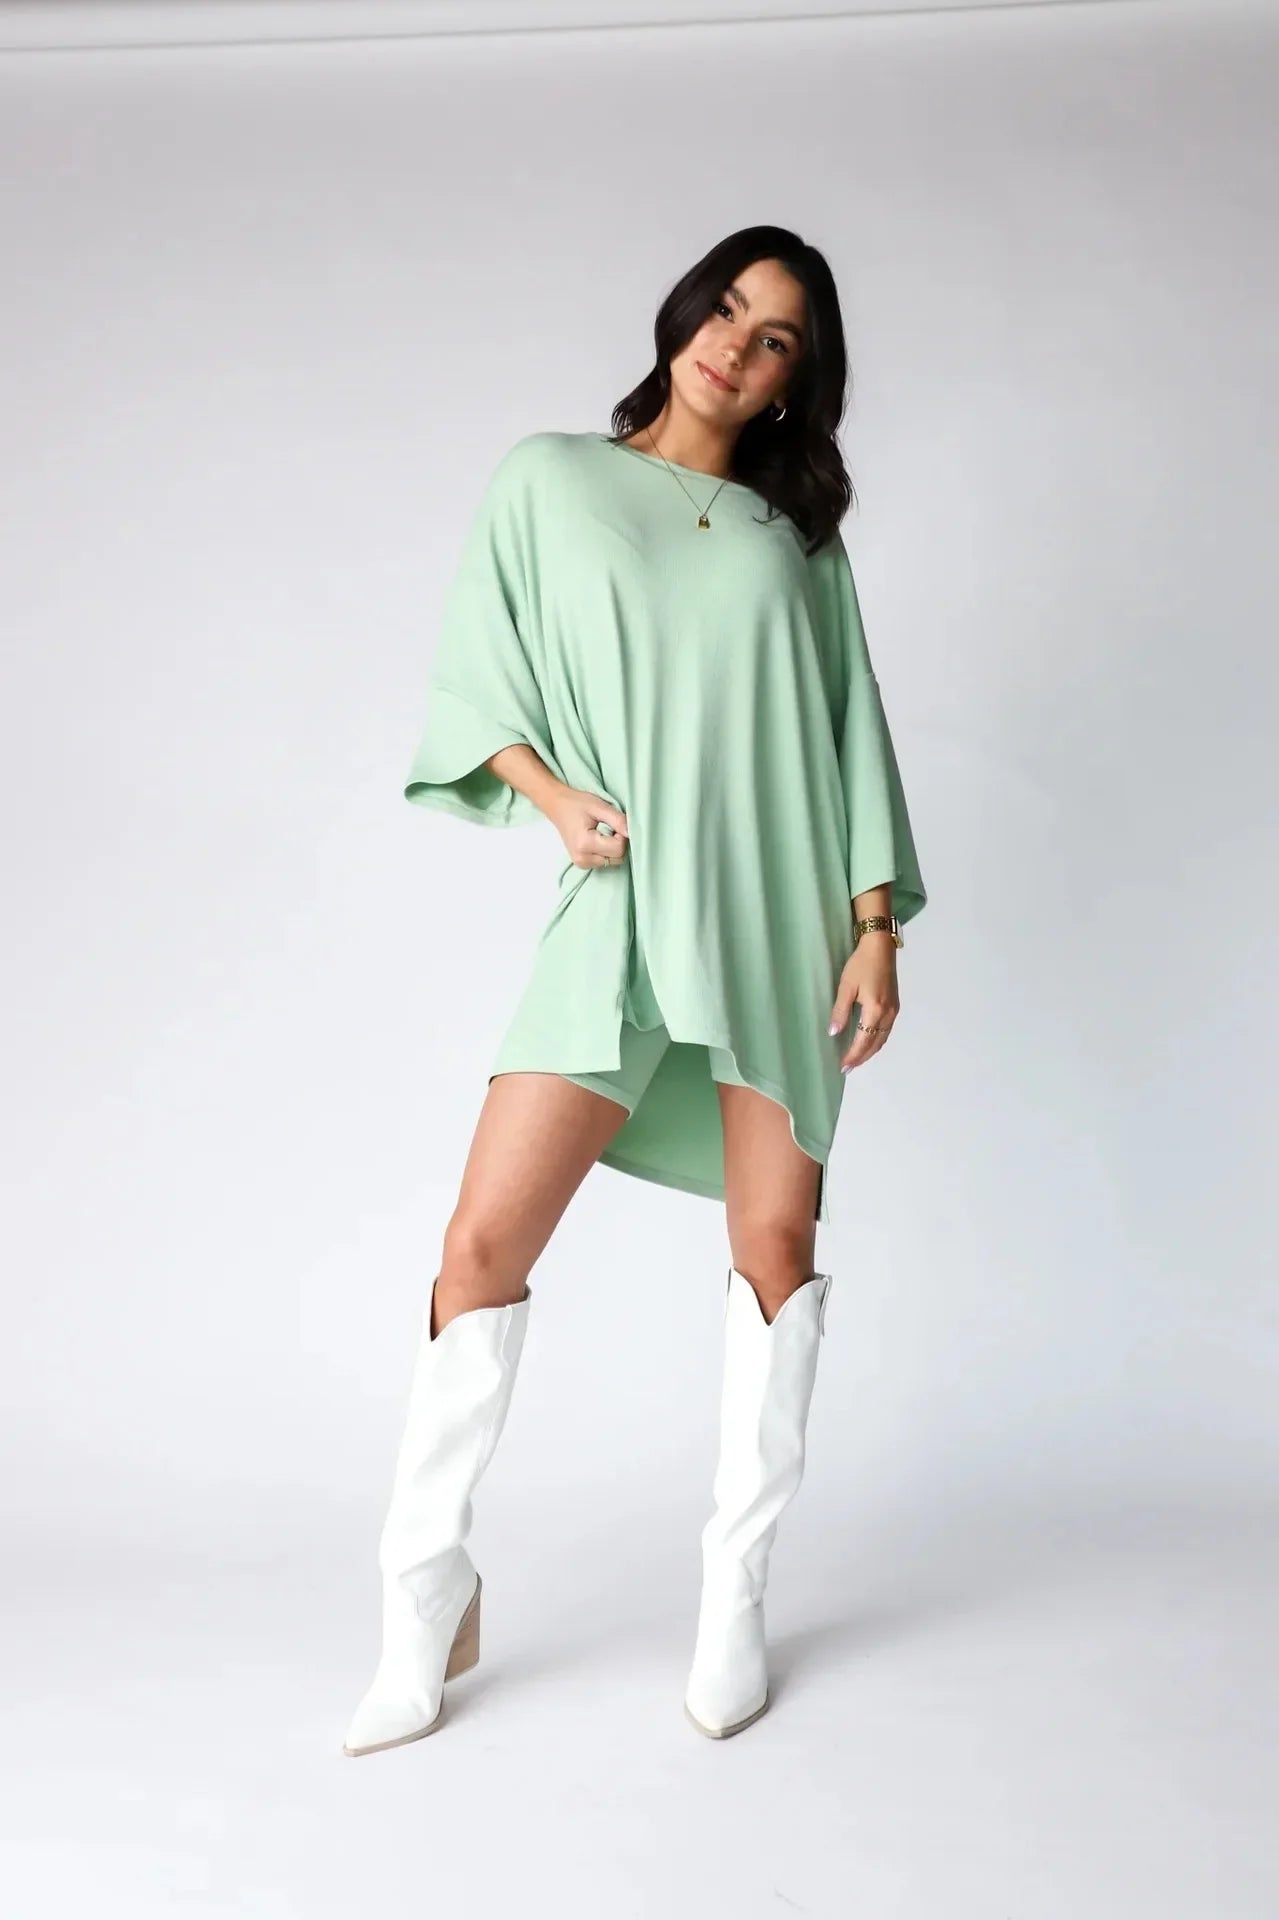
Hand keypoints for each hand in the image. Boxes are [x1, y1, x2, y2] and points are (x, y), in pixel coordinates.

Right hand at [546, 787, 629, 868]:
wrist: (557, 806)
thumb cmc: (577, 803)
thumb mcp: (599, 807)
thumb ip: (618, 820)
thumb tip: (632, 833)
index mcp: (585, 844)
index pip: (618, 849)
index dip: (621, 835)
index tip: (613, 823)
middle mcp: (582, 858)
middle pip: (617, 858)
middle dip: (618, 842)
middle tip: (608, 827)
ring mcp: (581, 863)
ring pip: (613, 861)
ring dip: (613, 848)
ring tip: (602, 832)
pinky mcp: (582, 864)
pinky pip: (605, 862)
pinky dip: (607, 851)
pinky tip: (599, 840)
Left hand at [828, 933, 898, 1071]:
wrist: (880, 947)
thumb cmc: (860, 964)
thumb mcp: (846, 987)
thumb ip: (840, 1011)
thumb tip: (834, 1033)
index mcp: (875, 1010)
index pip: (863, 1041)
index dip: (853, 1055)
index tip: (843, 1066)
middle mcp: (888, 1014)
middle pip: (875, 1044)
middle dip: (862, 1058)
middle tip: (848, 1068)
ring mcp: (894, 1011)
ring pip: (883, 1039)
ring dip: (870, 1051)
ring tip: (857, 1059)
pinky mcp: (895, 1006)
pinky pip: (886, 1031)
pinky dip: (877, 1041)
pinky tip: (868, 1042)